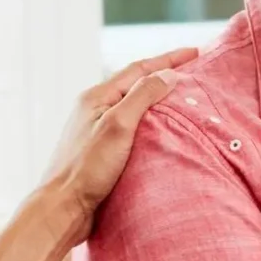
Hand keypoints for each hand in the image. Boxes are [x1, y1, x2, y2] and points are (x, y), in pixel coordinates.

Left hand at [40, 48, 197, 245]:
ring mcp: (97, 129)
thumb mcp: (119, 126)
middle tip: (193, 70)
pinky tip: (162, 129)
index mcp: (97, 97)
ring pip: (133, 105)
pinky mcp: (102, 151)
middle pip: (136, 83)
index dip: (169, 59)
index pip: (140, 69)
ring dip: (158, 97)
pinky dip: (151, 120)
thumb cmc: (87, 168)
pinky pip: (132, 125)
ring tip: (182, 96)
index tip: (196, 53)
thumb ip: (142, 96)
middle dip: (164, 74)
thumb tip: (168, 75)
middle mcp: (95, 108)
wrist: (63, 207)